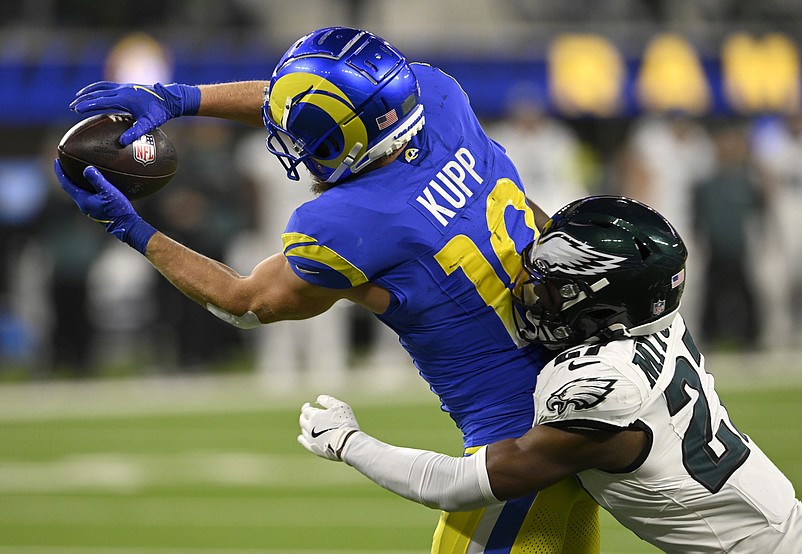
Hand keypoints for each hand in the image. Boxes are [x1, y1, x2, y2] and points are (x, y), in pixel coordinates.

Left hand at [54, 160, 155, 254]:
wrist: (126, 226)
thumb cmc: (117, 210)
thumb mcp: (109, 192)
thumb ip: (97, 180)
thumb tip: (87, 168)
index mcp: (82, 200)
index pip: (66, 184)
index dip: (60, 172)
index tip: (57, 161)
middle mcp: (83, 205)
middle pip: (70, 187)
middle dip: (67, 175)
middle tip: (66, 163)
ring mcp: (89, 208)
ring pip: (78, 192)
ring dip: (76, 181)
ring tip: (78, 171)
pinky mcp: (96, 209)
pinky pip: (87, 195)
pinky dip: (85, 186)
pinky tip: (93, 183)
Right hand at [70, 81, 200, 145]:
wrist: (169, 98)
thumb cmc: (159, 113)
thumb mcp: (148, 124)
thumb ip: (135, 133)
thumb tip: (121, 143)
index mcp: (125, 98)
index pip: (101, 101)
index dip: (88, 105)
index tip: (76, 109)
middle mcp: (122, 90)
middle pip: (97, 93)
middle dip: (83, 99)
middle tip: (71, 106)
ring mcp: (124, 86)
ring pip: (101, 87)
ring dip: (88, 92)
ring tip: (77, 97)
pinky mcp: (126, 86)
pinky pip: (107, 85)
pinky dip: (97, 88)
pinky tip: (93, 93)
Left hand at [298, 395, 360, 460]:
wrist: (347, 442)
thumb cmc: (345, 422)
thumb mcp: (339, 406)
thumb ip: (328, 401)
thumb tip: (318, 399)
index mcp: (314, 415)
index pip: (305, 410)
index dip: (306, 407)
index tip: (308, 405)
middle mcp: (310, 426)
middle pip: (302, 420)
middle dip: (304, 416)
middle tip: (307, 414)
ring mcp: (311, 438)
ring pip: (303, 431)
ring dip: (305, 426)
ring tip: (308, 424)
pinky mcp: (314, 448)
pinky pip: (304, 443)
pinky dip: (301, 439)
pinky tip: (301, 437)